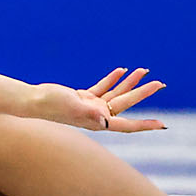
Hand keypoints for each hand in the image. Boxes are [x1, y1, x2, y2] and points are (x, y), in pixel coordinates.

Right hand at [30, 68, 166, 131]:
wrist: (34, 100)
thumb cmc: (51, 105)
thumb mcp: (72, 107)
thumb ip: (90, 113)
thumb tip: (105, 121)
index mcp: (98, 122)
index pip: (127, 125)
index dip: (145, 125)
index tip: (161, 124)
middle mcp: (98, 115)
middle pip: (125, 103)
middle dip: (143, 92)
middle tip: (159, 83)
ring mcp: (91, 106)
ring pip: (116, 93)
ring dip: (129, 82)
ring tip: (143, 70)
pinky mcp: (83, 97)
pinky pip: (103, 87)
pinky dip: (112, 79)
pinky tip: (121, 70)